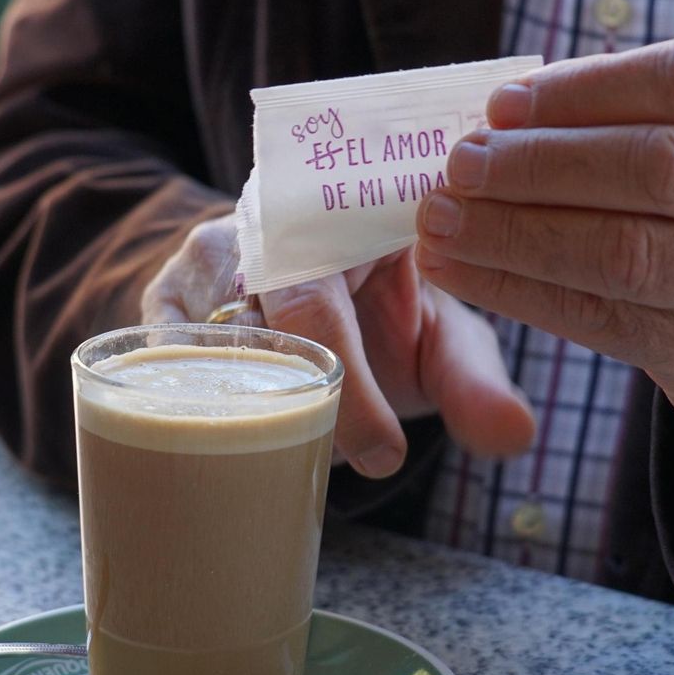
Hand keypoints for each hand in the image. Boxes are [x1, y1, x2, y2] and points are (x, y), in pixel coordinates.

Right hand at [143, 214, 535, 477]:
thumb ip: (474, 383)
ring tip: (301, 455)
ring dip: (248, 422)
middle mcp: (259, 221)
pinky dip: (192, 419)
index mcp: (338, 212)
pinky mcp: (158, 301)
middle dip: (301, 413)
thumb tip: (517, 438)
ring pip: (200, 354)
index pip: (322, 298)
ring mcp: (199, 260)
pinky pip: (156, 369)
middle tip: (353, 463)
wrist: (307, 284)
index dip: (349, 387)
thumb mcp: (439, 339)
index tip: (385, 456)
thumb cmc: (385, 312)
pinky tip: (236, 449)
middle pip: (255, 328)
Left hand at [414, 39, 673, 446]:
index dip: (583, 91)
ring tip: (442, 222)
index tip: (500, 105)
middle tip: (459, 167)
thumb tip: (508, 111)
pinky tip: (465, 273)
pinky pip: (605, 321)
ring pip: (627, 255)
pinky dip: (522, 294)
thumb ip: (647, 115)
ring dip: (516, 236)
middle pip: (658, 169)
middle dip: (540, 165)